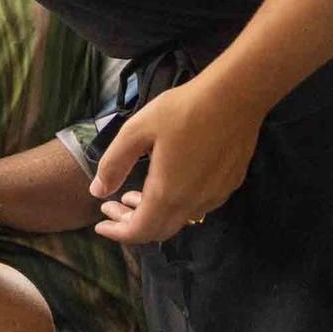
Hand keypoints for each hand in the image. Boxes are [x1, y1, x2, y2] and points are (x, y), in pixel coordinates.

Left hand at [90, 75, 262, 243]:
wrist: (235, 98)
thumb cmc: (181, 111)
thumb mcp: (136, 131)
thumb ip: (114, 164)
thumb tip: (97, 191)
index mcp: (168, 193)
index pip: (140, 231)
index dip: (118, 233)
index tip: (100, 225)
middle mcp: (194, 203)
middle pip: (159, 230)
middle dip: (131, 224)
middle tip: (111, 207)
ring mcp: (215, 196)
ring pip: (178, 220)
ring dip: (152, 214)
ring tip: (131, 196)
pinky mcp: (228, 185)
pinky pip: (195, 207)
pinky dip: (173, 205)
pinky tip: (164, 185)